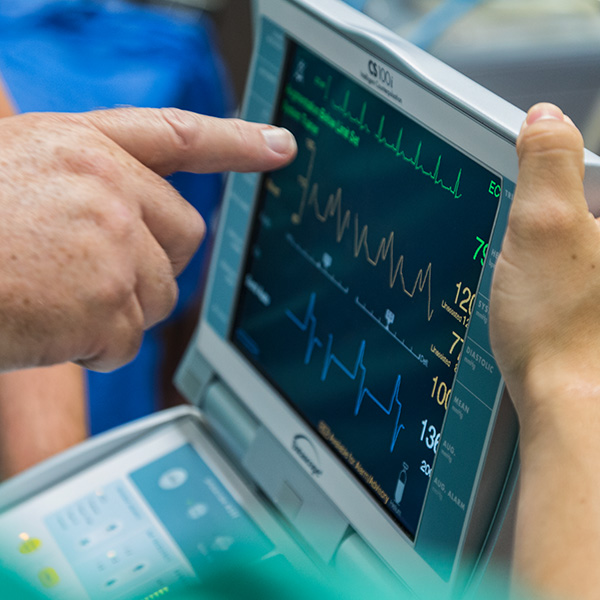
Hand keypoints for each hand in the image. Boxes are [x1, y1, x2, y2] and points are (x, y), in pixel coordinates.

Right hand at [0, 108, 295, 371]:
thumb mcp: (20, 173)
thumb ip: (86, 186)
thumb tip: (133, 221)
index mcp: (82, 146)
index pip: (178, 136)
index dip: (236, 141)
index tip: (280, 146)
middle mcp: (107, 185)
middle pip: (184, 238)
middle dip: (156, 266)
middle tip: (102, 280)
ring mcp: (111, 241)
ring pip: (158, 296)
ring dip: (115, 312)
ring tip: (53, 303)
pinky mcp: (107, 299)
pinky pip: (125, 341)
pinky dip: (92, 349)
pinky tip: (46, 331)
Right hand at [490, 103, 599, 426]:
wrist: (572, 404)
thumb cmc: (562, 331)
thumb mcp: (542, 227)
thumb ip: (546, 159)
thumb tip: (544, 119)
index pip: (588, 160)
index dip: (553, 163)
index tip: (534, 194)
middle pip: (585, 196)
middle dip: (554, 203)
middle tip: (535, 244)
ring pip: (582, 227)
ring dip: (554, 234)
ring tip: (539, 274)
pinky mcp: (597, 293)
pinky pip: (581, 258)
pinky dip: (560, 260)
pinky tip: (546, 287)